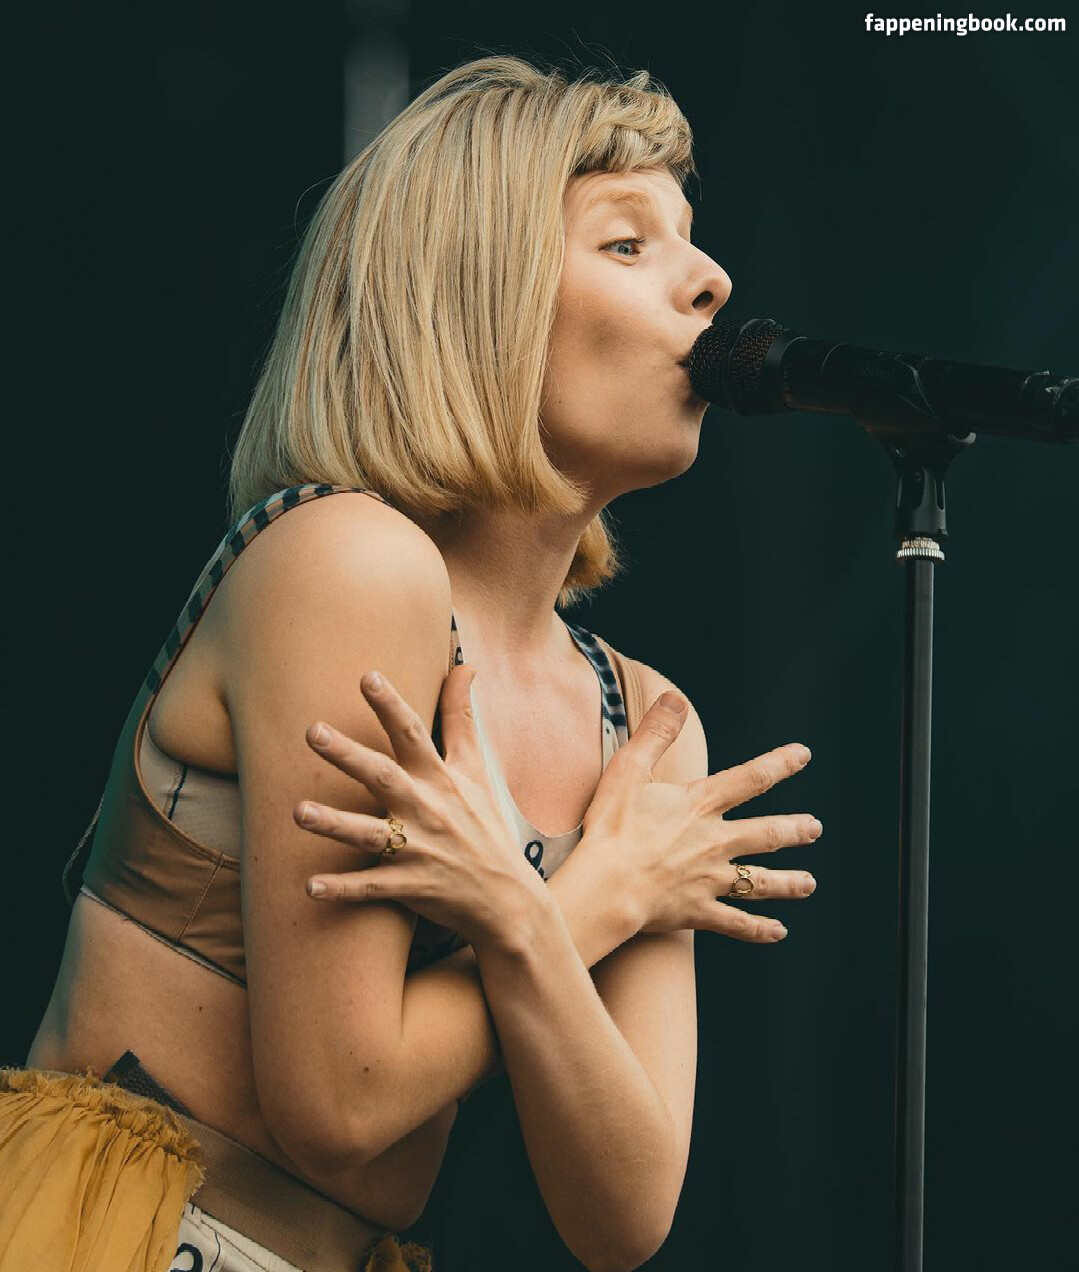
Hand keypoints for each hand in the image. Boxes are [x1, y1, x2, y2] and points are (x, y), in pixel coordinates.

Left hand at [292, 664, 548, 948]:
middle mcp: (427, 809)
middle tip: (312, 732)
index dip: (391, 705)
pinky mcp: (410, 887)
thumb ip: (461, 718)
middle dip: (348, 756)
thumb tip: (464, 665)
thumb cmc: (484, 826)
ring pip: (370, 835)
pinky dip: (342, 889)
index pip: (413, 734)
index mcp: (440, 779)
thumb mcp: (476, 769)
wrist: (507, 899)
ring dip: (334, 825)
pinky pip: (370, 888)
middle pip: (383, 777)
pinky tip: (310, 887)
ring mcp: (418, 850)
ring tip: (298, 812)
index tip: (367, 676)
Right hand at [581, 694, 820, 942]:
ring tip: (810, 883)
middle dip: (794, 830)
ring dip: (789, 882)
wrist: (607, 885)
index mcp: (700, 805)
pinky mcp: (698, 912)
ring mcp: (710, 879)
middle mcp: (714, 842)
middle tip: (815, 828)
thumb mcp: (628, 769)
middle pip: (766, 834)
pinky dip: (759, 930)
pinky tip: (778, 933)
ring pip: (760, 882)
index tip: (803, 754)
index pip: (750, 778)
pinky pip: (736, 923)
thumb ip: (654, 733)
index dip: (779, 764)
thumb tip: (675, 698)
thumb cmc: (612, 827)